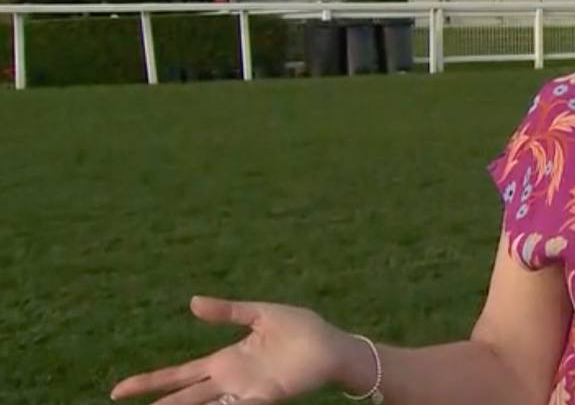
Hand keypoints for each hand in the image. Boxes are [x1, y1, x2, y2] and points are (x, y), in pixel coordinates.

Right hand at [110, 296, 350, 403]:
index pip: (178, 375)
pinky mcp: (267, 396)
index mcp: (224, 360)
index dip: (149, 382)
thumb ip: (228, 311)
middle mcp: (229, 381)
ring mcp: (246, 392)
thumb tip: (192, 302)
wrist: (332, 344)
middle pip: (184, 397)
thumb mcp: (260, 314)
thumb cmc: (301, 329)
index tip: (118, 391)